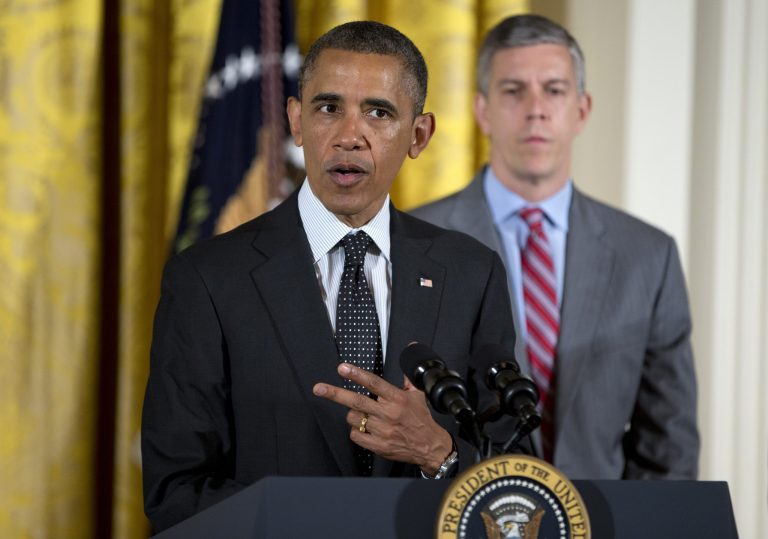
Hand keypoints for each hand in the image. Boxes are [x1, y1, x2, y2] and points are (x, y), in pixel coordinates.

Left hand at [313, 363, 452, 474]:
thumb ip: (408, 380)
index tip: (342, 368)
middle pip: (357, 401)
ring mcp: (382, 430)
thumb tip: (407, 364)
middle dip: (335, 394)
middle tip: (319, 388)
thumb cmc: (421, 420)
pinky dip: (356, 431)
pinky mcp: (378, 445)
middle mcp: (388, 413)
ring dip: (352, 415)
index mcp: (397, 399)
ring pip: (354, 418)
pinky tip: (364, 429)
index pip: (373, 383)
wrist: (429, 446)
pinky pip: (356, 436)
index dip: (356, 374)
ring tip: (363, 415)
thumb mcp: (418, 396)